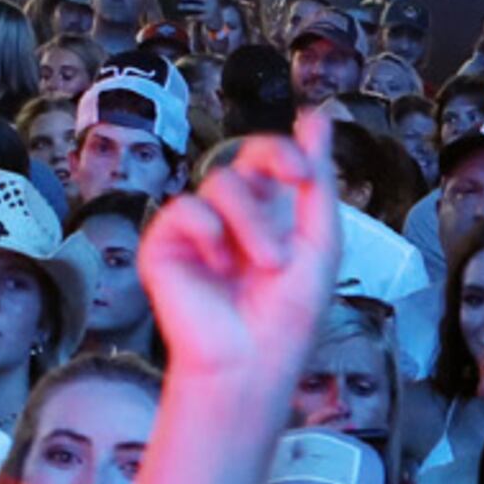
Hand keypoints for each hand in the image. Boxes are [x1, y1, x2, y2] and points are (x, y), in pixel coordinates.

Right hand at [138, 105, 341, 401]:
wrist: (251, 363)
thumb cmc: (287, 317)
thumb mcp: (319, 243)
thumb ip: (317, 183)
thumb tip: (317, 120)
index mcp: (271, 215)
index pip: (271, 160)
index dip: (286, 151)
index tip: (304, 165)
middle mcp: (233, 217)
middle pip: (245, 157)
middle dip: (274, 161)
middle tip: (295, 178)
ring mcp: (198, 230)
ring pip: (223, 183)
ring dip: (253, 220)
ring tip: (265, 263)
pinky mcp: (165, 246)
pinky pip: (183, 210)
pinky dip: (208, 232)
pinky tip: (219, 265)